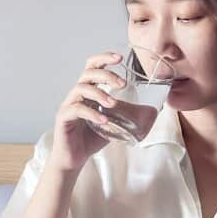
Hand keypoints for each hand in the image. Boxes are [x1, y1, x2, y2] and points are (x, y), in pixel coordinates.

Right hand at [48, 51, 126, 173]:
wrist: (74, 159)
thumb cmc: (92, 138)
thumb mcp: (114, 122)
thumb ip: (127, 113)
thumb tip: (153, 110)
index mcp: (88, 91)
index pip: (93, 66)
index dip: (104, 58)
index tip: (120, 58)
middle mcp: (77, 94)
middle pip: (88, 73)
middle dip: (106, 74)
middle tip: (122, 84)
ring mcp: (68, 105)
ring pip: (80, 88)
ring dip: (99, 92)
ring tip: (113, 103)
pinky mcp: (63, 118)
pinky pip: (76, 110)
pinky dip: (91, 113)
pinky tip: (104, 120)